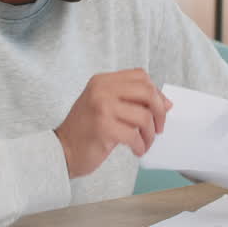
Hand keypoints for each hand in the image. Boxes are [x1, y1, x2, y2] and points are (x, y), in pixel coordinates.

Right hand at [55, 69, 171, 178]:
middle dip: (159, 112)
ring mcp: (102, 108)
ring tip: (145, 143)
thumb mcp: (105, 106)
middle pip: (147, 92)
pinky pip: (135, 136)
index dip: (156, 93)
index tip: (160, 109)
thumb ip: (131, 100)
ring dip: (150, 134)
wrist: (62, 150)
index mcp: (102, 81)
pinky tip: (136, 150)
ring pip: (144, 117)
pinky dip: (140, 146)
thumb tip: (165, 103)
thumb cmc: (86, 130)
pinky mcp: (104, 128)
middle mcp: (101, 90)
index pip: (140, 76)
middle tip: (159, 128)